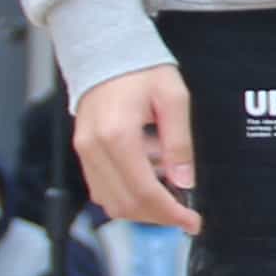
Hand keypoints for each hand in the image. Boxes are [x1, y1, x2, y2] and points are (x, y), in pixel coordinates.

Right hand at [75, 67, 200, 234]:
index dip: (170, 213)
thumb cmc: (142, 71)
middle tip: (186, 215)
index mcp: (117, 136)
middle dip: (159, 216)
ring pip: (110, 202)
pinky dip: (126, 195)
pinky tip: (150, 178)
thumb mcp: (174, 98)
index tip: (192, 222)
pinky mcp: (82, 153)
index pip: (144, 191)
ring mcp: (84, 152)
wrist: (107, 53)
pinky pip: (101, 189)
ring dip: (142, 208)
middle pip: (125, 204)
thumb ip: (180, 142)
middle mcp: (94, 149)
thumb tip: (185, 181)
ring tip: (170, 190)